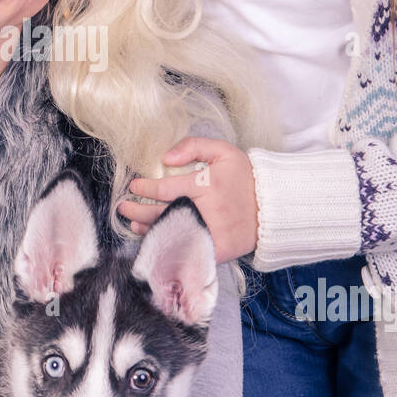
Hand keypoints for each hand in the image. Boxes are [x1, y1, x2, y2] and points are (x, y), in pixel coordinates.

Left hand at [117, 135, 258, 263]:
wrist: (273, 207)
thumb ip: (193, 146)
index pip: (164, 189)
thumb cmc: (245, 177)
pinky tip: (155, 240)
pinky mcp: (216, 251)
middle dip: (137, 210)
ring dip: (146, 229)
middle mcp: (205, 211)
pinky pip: (185, 250)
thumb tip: (165, 157)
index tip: (134, 186)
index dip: (144, 189)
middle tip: (123, 207)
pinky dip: (167, 246)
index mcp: (205, 186)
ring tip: (133, 223)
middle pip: (160, 213)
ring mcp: (210, 233)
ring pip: (170, 233)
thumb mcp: (224, 151)